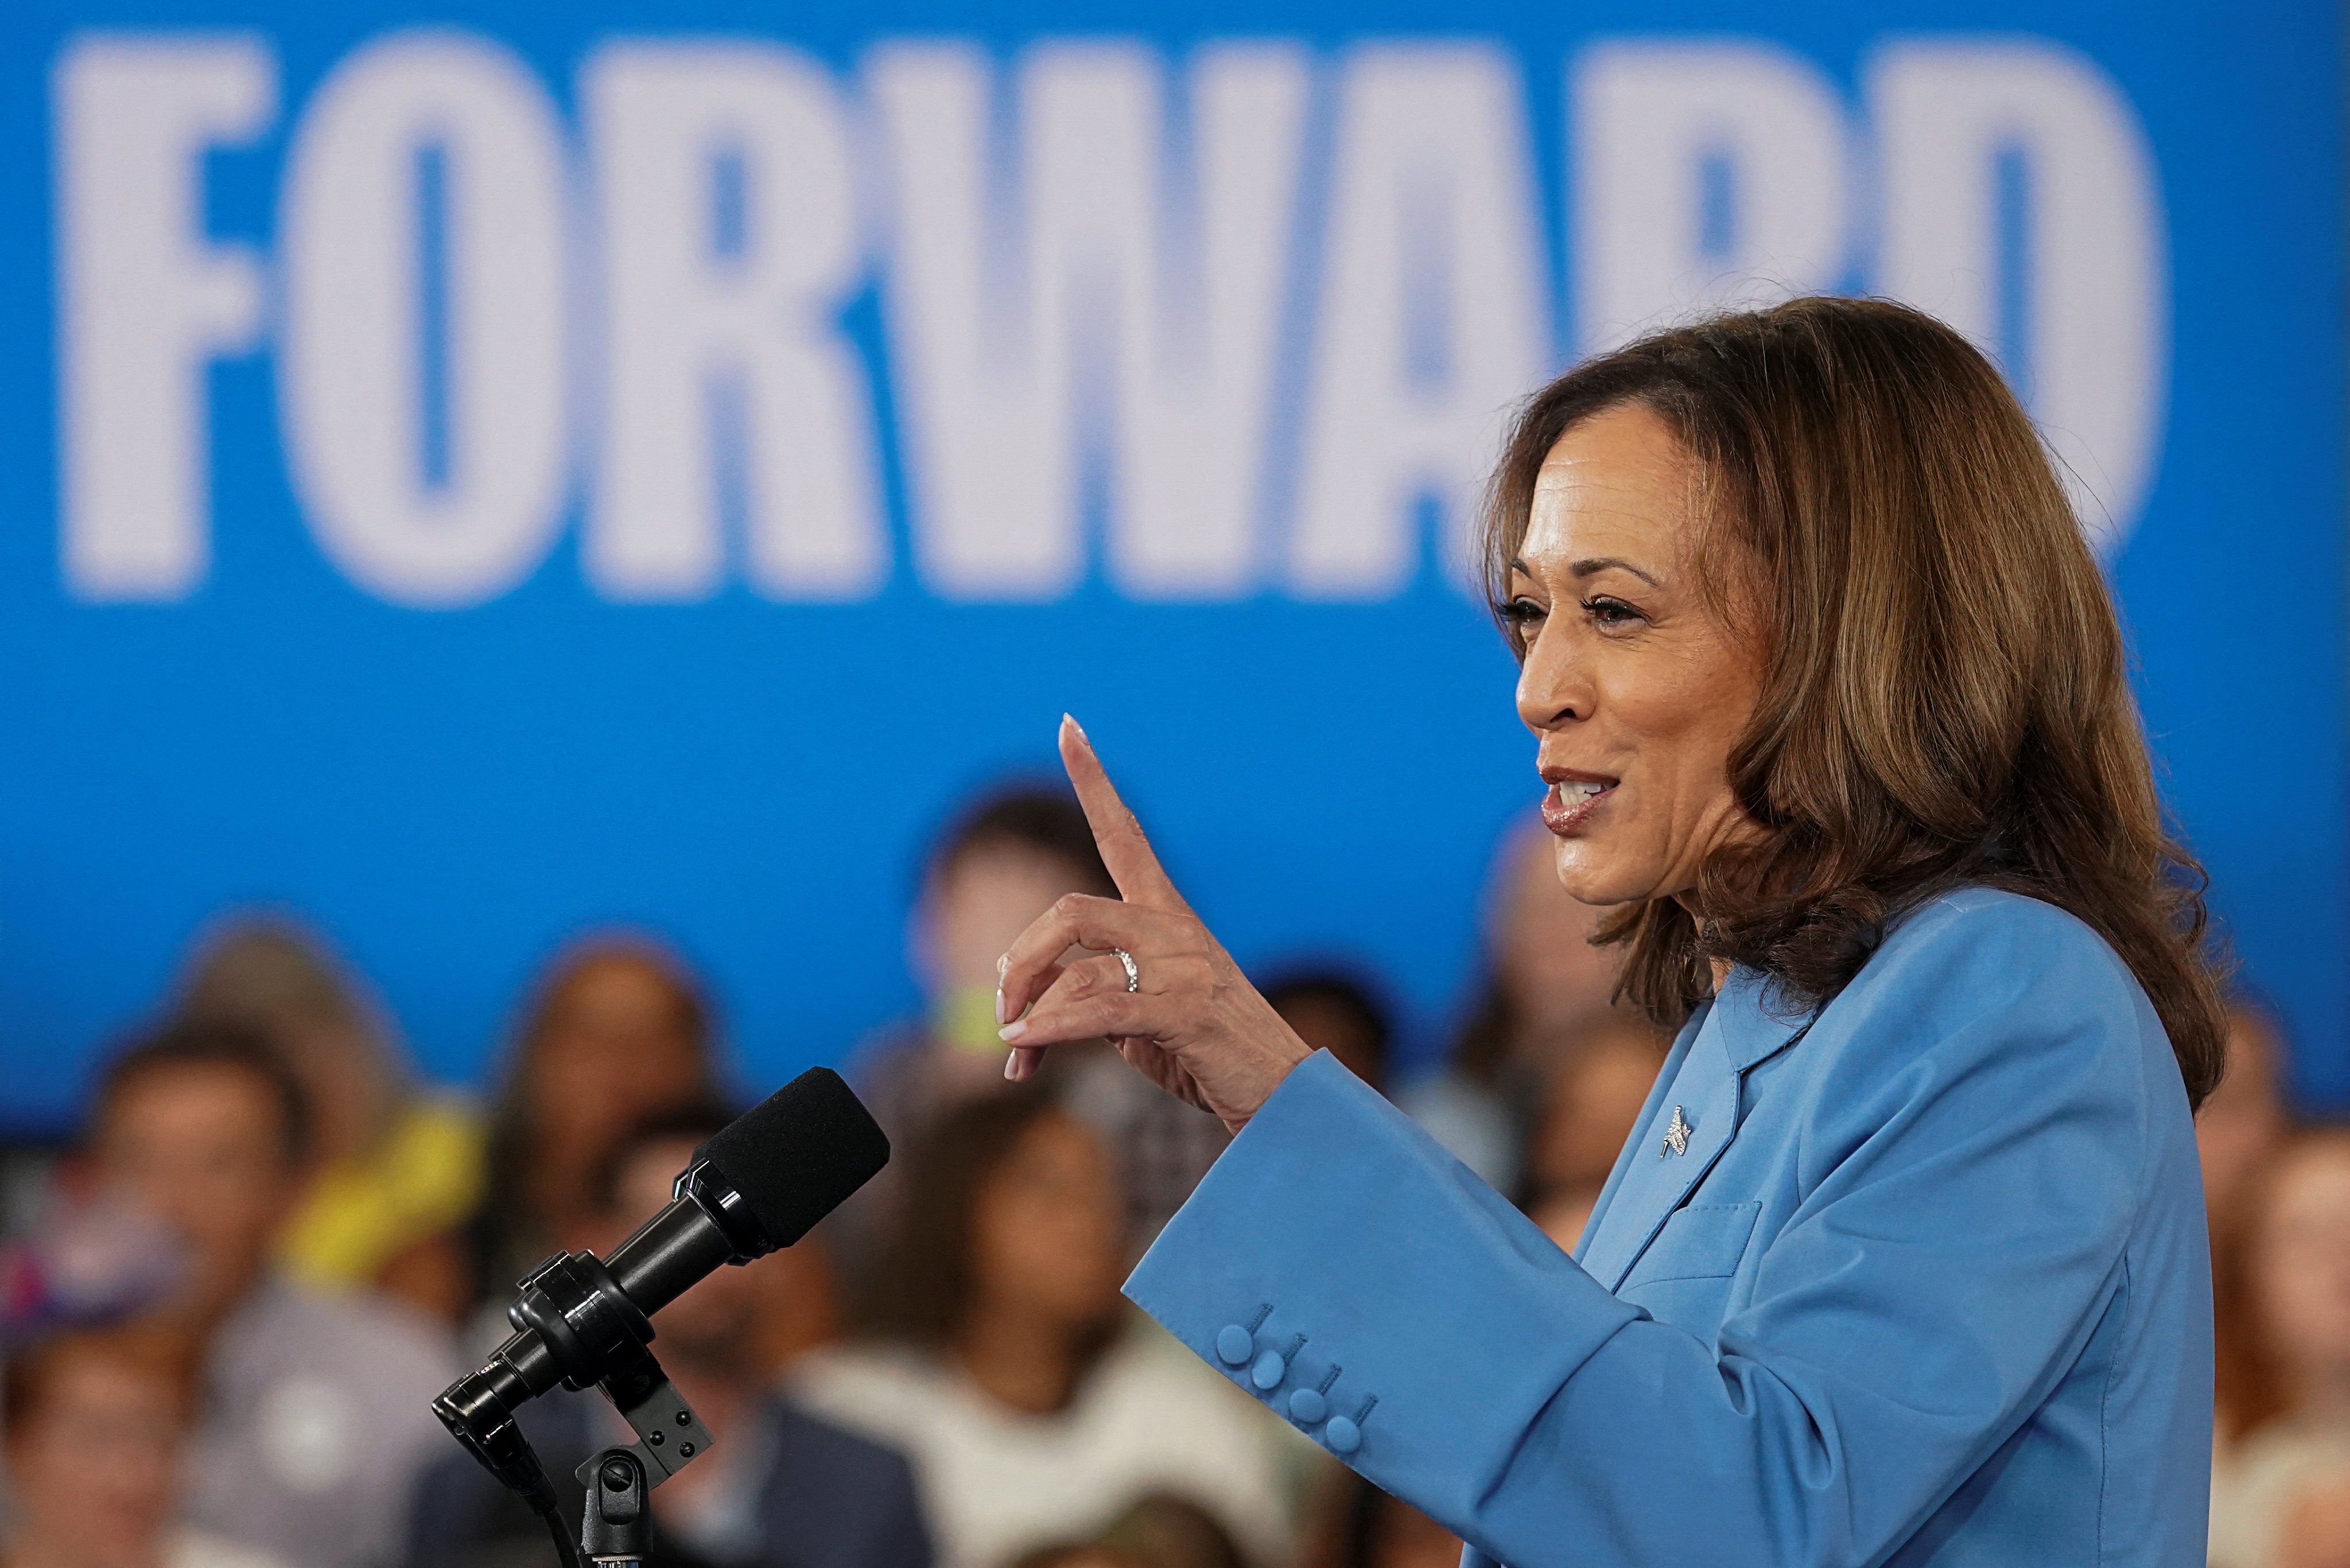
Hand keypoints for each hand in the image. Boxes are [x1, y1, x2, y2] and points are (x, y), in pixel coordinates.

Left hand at [994, 716, 1313, 1132]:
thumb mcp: (1138, 1021)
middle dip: (1021, 960)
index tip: (1068, 723)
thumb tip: (1019, 1021)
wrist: (1283, 1095)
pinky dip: (1049, 1030)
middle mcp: (1176, 929)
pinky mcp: (1184, 1012)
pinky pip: (1096, 1009)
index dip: (1093, 778)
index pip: (1125, 833)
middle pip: (1071, 910)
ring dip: (1030, 1016)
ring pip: (1077, 966)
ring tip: (1016, 1057)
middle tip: (1004, 1012)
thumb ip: (1088, 999)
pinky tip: (1022, 1052)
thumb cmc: (1209, 1056)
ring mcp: (1184, 968)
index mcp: (1169, 918)